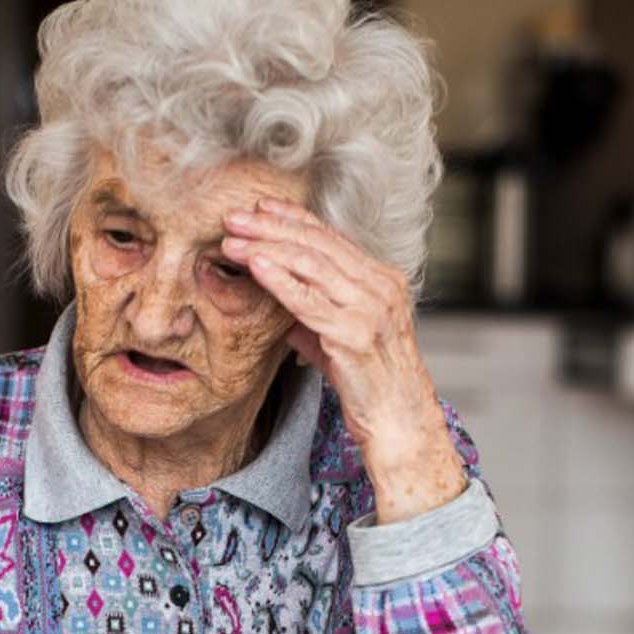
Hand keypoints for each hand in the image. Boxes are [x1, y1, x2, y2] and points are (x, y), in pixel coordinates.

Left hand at [222, 199, 465, 523]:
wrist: (400, 424)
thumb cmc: (371, 386)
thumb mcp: (341, 341)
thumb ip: (314, 317)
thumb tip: (280, 302)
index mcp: (382, 280)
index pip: (332, 239)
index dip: (293, 220)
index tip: (259, 209)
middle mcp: (381, 287)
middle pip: (318, 244)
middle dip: (272, 227)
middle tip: (234, 217)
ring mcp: (371, 308)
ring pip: (312, 265)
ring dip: (267, 248)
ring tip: (233, 239)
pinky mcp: (356, 334)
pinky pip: (310, 301)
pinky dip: (280, 280)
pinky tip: (256, 266)